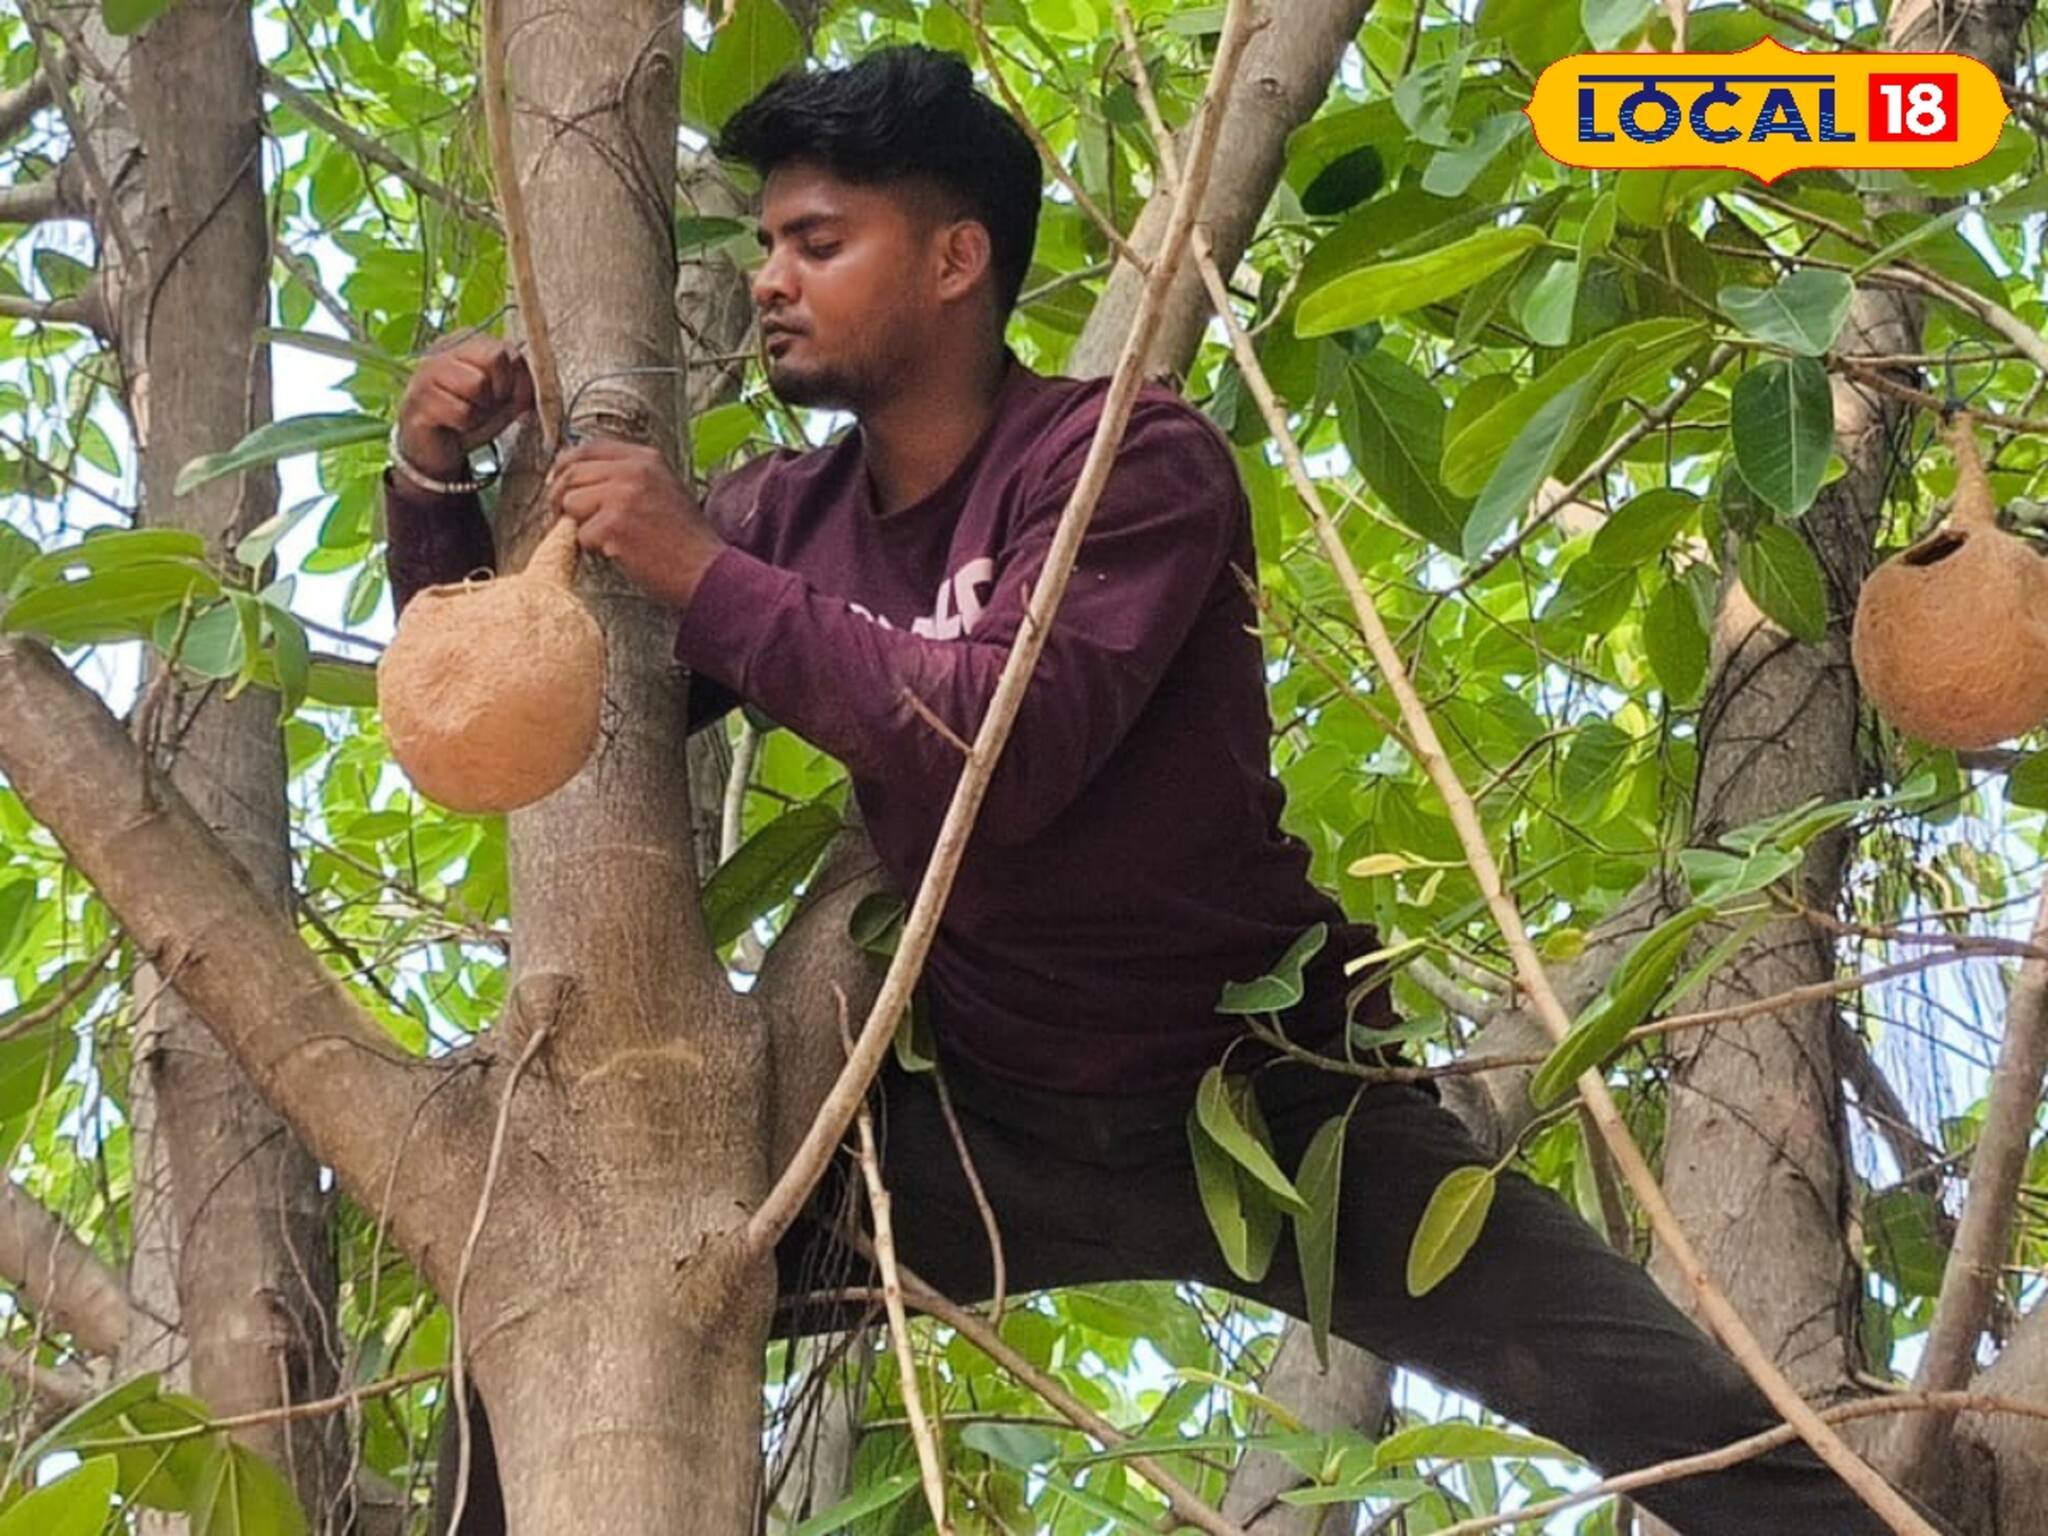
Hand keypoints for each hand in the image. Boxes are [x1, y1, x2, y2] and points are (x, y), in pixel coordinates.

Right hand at [394, 336, 535, 479]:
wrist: (437, 448)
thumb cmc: (472, 415)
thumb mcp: (505, 397)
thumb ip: (521, 382)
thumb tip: (527, 382)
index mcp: (465, 341)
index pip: (507, 349)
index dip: (514, 380)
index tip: (500, 396)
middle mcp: (443, 350)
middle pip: (494, 358)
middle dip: (498, 391)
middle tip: (483, 406)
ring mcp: (427, 374)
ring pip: (478, 384)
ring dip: (481, 410)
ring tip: (467, 416)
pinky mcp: (419, 402)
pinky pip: (462, 413)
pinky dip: (466, 425)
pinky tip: (454, 425)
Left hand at [545, 439, 727, 608]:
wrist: (705, 570)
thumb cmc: (684, 539)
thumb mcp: (664, 489)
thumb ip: (629, 477)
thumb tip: (580, 478)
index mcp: (646, 458)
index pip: (591, 448)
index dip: (567, 463)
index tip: (558, 480)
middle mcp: (633, 470)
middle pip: (573, 473)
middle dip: (560, 497)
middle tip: (562, 518)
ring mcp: (622, 496)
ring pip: (571, 502)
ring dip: (579, 524)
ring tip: (603, 539)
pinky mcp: (613, 525)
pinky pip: (580, 534)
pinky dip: (592, 549)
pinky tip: (618, 553)